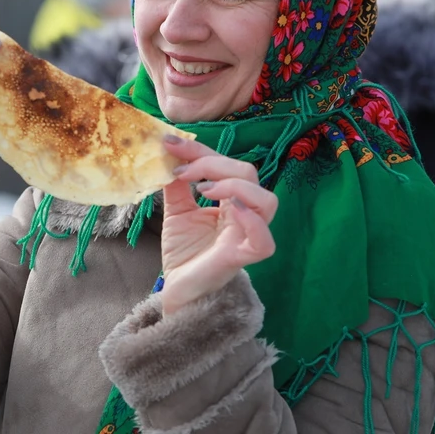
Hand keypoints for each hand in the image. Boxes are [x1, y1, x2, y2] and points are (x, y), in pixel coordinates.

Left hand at [158, 136, 277, 314]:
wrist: (178, 291)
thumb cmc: (184, 253)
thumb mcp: (176, 211)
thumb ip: (176, 184)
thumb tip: (167, 153)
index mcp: (231, 200)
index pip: (225, 164)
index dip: (199, 150)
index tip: (169, 143)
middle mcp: (245, 215)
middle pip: (248, 174)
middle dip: (213, 163)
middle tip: (182, 170)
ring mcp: (247, 236)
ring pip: (266, 201)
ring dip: (235, 186)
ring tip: (204, 189)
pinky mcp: (242, 258)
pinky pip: (264, 241)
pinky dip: (251, 221)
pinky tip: (230, 209)